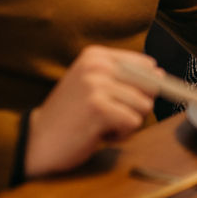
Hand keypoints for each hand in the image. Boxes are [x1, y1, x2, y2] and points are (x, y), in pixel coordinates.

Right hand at [24, 46, 158, 177]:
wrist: (35, 142)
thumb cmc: (70, 117)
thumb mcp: (93, 86)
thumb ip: (124, 78)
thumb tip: (160, 75)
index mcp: (96, 55)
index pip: (147, 65)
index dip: (143, 89)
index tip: (121, 100)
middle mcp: (97, 65)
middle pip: (150, 85)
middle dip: (136, 107)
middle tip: (107, 115)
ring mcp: (97, 85)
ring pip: (144, 106)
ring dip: (127, 123)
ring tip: (100, 124)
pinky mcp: (99, 108)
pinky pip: (133, 122)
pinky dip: (120, 135)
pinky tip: (97, 134)